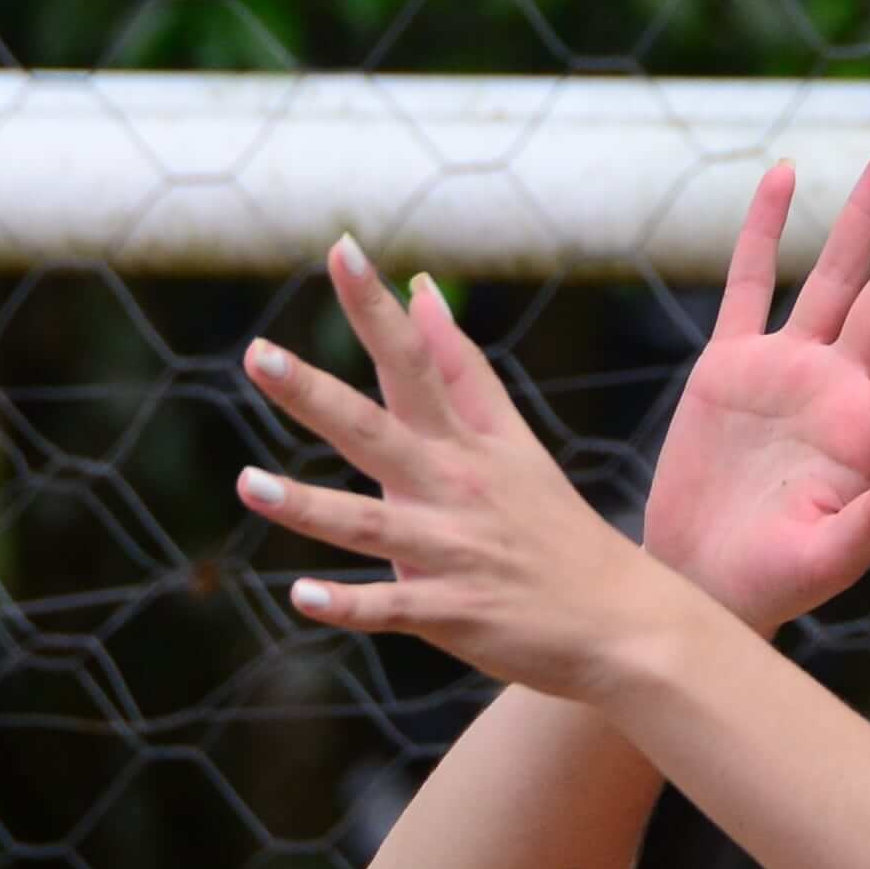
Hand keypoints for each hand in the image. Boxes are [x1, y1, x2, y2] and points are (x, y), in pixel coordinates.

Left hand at [236, 235, 697, 700]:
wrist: (621, 621)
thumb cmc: (554, 526)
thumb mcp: (513, 440)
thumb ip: (462, 367)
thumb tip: (420, 287)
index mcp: (465, 443)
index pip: (416, 359)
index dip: (377, 306)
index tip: (341, 247)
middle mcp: (454, 487)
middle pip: (375, 431)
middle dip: (315, 395)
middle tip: (258, 355)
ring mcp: (452, 551)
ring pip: (369, 524)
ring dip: (308, 506)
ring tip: (248, 483)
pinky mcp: (453, 613)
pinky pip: (391, 608)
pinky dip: (349, 604)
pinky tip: (302, 597)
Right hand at [645, 139, 869, 632]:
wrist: (698, 586)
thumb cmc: (770, 587)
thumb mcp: (829, 559)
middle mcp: (838, 389)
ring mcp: (786, 372)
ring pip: (831, 274)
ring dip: (862, 214)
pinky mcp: (730, 368)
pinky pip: (748, 284)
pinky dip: (762, 231)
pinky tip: (784, 175)